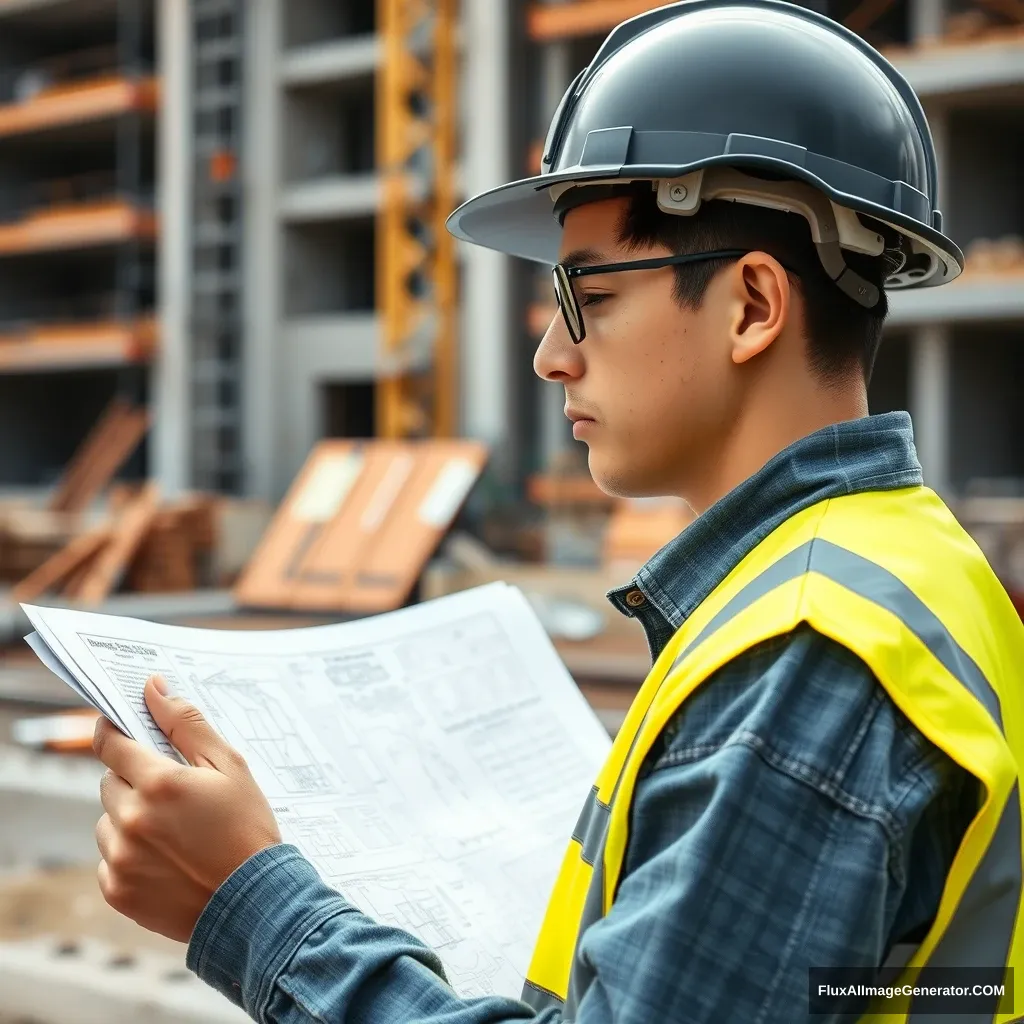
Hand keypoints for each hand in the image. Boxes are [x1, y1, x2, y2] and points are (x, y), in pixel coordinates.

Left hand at [92, 677, 282, 942]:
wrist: (253, 902)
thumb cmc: (246, 827)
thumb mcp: (229, 766)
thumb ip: (187, 724)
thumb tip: (153, 688)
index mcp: (158, 783)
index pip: (111, 744)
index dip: (112, 732)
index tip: (120, 728)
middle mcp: (130, 819)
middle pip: (109, 780)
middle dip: (134, 779)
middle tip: (173, 792)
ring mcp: (120, 857)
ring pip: (107, 820)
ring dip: (130, 817)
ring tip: (174, 831)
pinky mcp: (116, 890)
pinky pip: (109, 858)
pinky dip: (130, 854)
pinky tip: (166, 858)